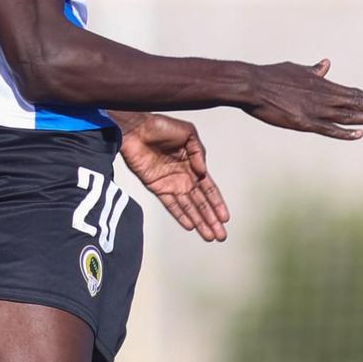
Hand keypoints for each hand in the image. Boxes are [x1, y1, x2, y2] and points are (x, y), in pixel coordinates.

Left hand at [117, 113, 229, 241]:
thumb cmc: (160, 126)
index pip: (208, 188)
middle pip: (201, 202)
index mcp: (193, 165)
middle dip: (211, 219)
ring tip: (209, 236)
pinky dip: (180, 215)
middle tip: (221, 235)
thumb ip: (199, 152)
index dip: (217, 203)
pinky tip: (190, 226)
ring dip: (199, 221)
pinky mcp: (156, 186)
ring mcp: (170, 183)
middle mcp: (183, 177)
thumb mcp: (188, 133)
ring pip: (188, 207)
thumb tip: (203, 171)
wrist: (136, 127)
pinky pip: (170, 204)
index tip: (226, 217)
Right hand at [244, 60, 362, 139]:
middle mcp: (324, 97)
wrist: (252, 85)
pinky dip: (344, 132)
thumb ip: (313, 71)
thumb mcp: (296, 69)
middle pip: (357, 104)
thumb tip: (326, 64)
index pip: (354, 94)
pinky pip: (328, 129)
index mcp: (323, 85)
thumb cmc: (271, 75)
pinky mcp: (303, 122)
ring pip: (348, 115)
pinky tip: (359, 134)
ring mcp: (315, 110)